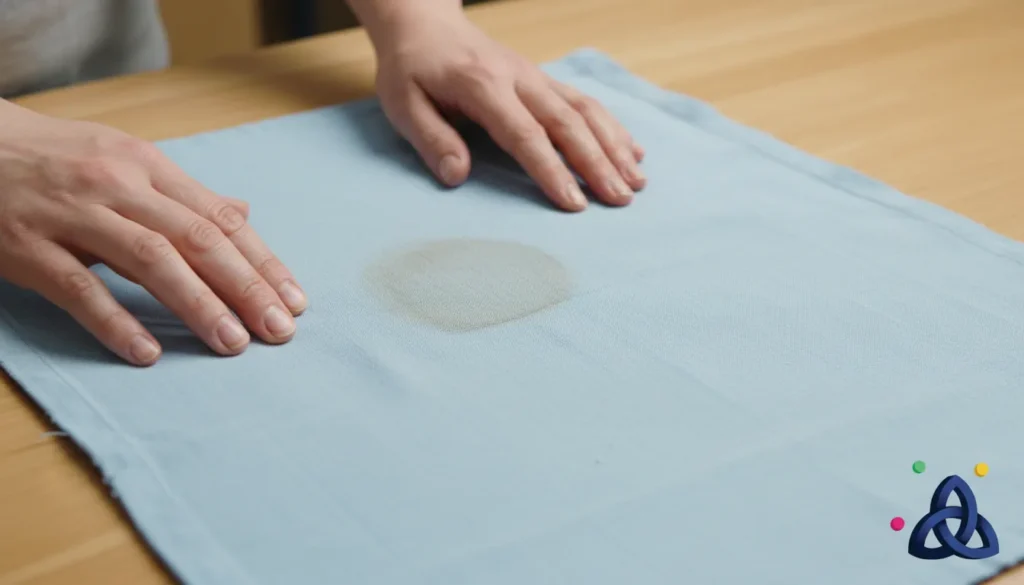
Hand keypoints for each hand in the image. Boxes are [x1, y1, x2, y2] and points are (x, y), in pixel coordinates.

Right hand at [0, 102, 306, 365]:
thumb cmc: (57, 158)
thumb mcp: (125, 161)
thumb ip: (183, 195)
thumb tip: (242, 215)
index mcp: (147, 167)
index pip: (219, 219)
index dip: (261, 261)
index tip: (295, 300)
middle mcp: (118, 187)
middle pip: (196, 239)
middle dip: (245, 287)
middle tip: (278, 330)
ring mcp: (73, 215)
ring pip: (149, 260)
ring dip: (198, 304)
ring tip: (233, 343)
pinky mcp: (28, 246)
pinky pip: (78, 288)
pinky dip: (115, 321)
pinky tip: (146, 353)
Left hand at [371, 11, 644, 211]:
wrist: (424, 22)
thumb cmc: (412, 68)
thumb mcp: (403, 104)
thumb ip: (432, 139)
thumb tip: (457, 176)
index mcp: (483, 86)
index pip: (525, 134)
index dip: (551, 170)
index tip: (574, 203)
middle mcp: (519, 78)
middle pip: (567, 123)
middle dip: (597, 163)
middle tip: (620, 200)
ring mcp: (535, 76)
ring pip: (585, 109)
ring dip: (614, 146)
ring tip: (636, 182)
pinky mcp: (542, 79)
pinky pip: (584, 101)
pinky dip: (612, 127)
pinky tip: (632, 151)